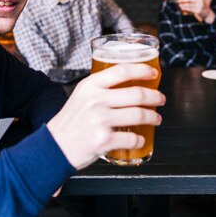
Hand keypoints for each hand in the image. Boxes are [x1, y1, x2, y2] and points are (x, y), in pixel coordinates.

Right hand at [46, 64, 164, 169]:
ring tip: (156, 118)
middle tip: (160, 99)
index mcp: (90, 85)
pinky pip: (132, 138)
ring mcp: (99, 121)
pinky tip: (140, 138)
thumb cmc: (72, 120)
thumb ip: (101, 86)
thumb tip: (131, 80)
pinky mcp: (103, 141)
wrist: (54, 146)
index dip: (142, 70)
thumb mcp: (82, 95)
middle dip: (155, 96)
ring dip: (153, 117)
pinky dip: (140, 139)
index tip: (154, 73)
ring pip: (138, 115)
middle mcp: (95, 100)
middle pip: (136, 93)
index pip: (122, 71)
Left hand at [178, 0, 213, 22]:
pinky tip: (182, 8)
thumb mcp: (199, 1)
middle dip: (183, 0)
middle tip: (178, 0)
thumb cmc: (200, 6)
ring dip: (183, 5)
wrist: (207, 13)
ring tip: (179, 5)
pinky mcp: (198, 11)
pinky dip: (185, 8)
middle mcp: (199, 1)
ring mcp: (199, 6)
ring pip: (189, 5)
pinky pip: (190, 9)